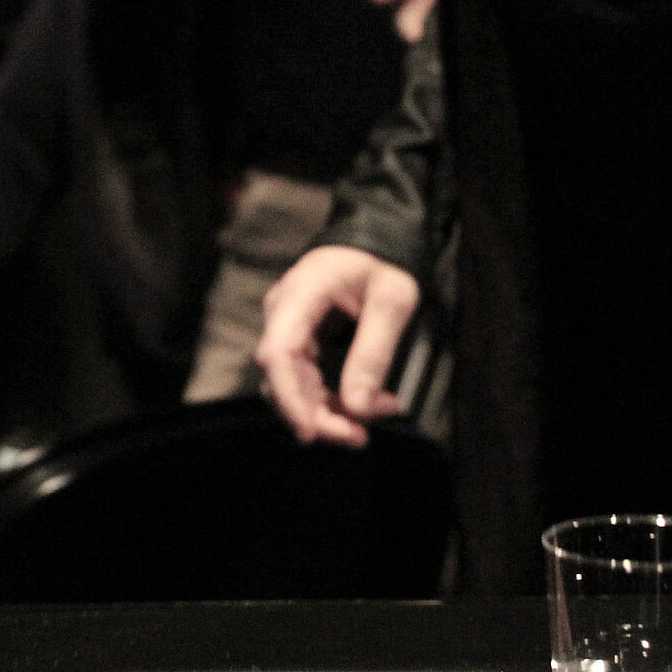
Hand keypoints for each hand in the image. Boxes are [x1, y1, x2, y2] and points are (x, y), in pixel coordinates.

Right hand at [254, 244, 420, 447]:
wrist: (379, 233)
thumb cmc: (386, 260)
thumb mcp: (393, 301)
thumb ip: (374, 352)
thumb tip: (358, 407)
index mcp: (301, 294)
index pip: (279, 354)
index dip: (290, 398)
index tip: (311, 432)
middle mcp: (283, 311)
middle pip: (282, 378)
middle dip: (317, 415)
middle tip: (358, 437)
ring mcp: (288, 324)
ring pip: (292, 383)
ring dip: (327, 411)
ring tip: (372, 421)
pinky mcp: (300, 336)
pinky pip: (305, 376)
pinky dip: (332, 397)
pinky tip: (366, 404)